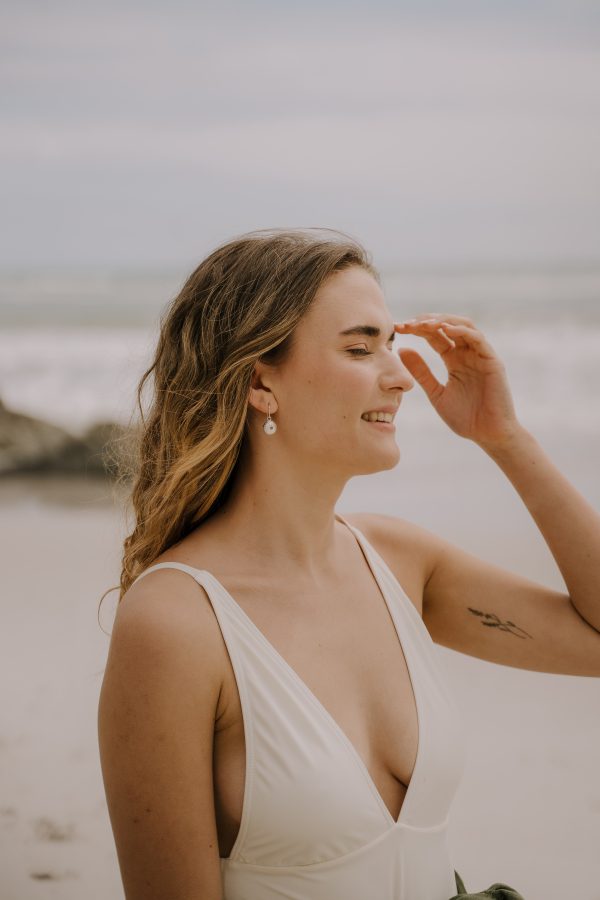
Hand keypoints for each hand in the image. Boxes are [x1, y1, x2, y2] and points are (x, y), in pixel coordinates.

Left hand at [394, 313, 521, 447]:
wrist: (488, 435)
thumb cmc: (465, 418)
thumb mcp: (436, 393)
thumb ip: (421, 372)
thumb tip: (401, 349)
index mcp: (454, 360)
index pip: (434, 336)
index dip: (417, 329)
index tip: (398, 328)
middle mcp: (467, 353)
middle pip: (446, 326)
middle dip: (426, 321)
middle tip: (407, 324)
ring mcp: (480, 355)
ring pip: (463, 326)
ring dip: (443, 321)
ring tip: (423, 323)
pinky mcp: (492, 360)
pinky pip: (478, 339)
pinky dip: (462, 331)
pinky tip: (445, 330)